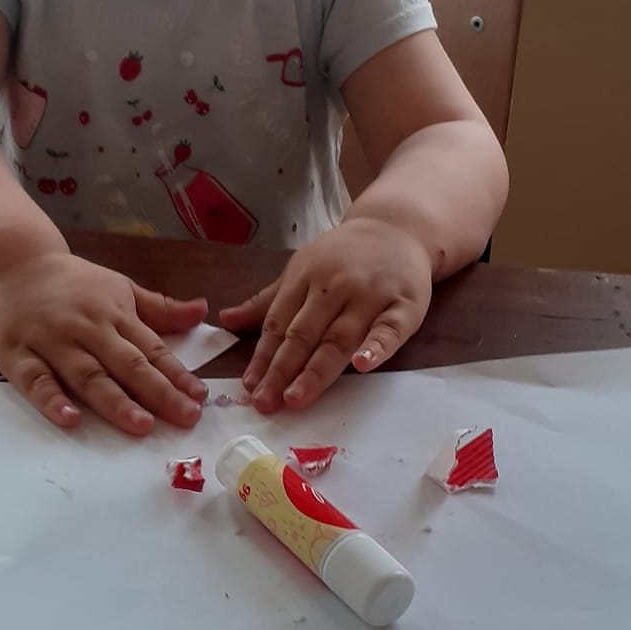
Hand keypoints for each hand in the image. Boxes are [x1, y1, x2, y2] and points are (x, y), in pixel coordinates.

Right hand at [0, 251, 209, 434]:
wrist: (13, 264)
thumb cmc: (72, 284)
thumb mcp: (119, 288)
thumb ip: (159, 307)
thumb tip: (202, 311)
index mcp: (114, 313)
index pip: (151, 348)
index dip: (177, 374)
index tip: (199, 397)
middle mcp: (86, 327)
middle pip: (126, 363)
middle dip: (158, 392)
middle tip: (185, 417)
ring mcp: (51, 342)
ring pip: (86, 375)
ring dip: (114, 401)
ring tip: (141, 424)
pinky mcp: (17, 355)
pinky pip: (35, 380)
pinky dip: (51, 399)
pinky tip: (70, 418)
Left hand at [219, 217, 432, 413]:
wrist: (396, 228)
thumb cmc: (343, 256)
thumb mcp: (301, 270)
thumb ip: (267, 301)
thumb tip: (225, 320)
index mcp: (305, 277)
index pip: (279, 323)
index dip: (263, 357)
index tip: (249, 386)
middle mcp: (335, 286)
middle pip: (305, 333)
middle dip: (282, 369)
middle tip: (265, 401)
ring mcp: (370, 295)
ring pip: (341, 336)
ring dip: (317, 369)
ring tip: (297, 396)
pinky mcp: (404, 305)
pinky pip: (390, 329)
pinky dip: (377, 347)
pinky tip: (362, 365)